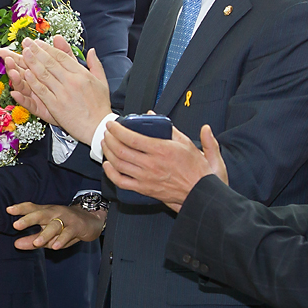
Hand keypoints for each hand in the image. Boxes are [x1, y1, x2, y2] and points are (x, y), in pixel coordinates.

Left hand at [8, 201, 104, 249]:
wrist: (91, 220)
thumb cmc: (66, 226)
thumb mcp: (48, 233)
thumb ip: (32, 239)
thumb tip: (16, 245)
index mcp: (46, 212)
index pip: (31, 207)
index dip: (20, 208)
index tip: (8, 210)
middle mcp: (55, 213)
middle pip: (40, 214)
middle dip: (28, 219)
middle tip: (16, 225)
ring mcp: (66, 219)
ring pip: (54, 225)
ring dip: (45, 234)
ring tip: (36, 243)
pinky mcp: (76, 227)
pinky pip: (68, 233)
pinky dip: (62, 240)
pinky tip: (55, 246)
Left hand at [10, 36, 110, 143]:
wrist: (98, 127)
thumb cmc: (100, 105)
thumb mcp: (102, 81)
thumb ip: (95, 64)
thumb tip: (91, 50)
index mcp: (82, 74)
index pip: (61, 57)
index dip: (48, 48)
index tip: (38, 42)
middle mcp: (72, 81)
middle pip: (50, 62)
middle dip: (36, 51)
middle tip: (26, 42)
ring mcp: (63, 93)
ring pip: (44, 74)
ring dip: (32, 62)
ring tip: (23, 53)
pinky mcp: (56, 106)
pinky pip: (42, 91)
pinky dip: (33, 82)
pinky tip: (26, 73)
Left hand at [102, 123, 226, 212]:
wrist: (200, 192)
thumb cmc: (197, 169)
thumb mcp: (187, 143)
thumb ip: (172, 128)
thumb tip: (155, 115)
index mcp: (161, 150)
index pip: (132, 138)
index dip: (118, 129)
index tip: (112, 124)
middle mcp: (151, 164)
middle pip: (121, 150)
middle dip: (110, 138)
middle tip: (108, 132)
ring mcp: (146, 178)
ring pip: (119, 164)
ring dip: (108, 152)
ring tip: (106, 143)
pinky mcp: (144, 189)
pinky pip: (122, 182)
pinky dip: (111, 173)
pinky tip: (108, 165)